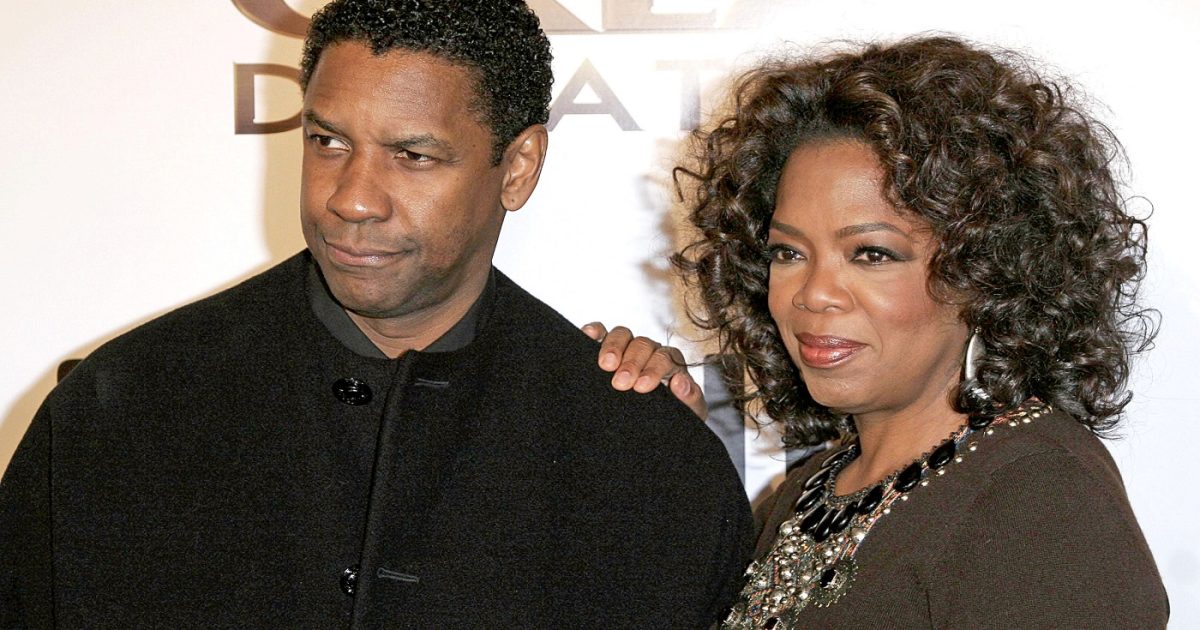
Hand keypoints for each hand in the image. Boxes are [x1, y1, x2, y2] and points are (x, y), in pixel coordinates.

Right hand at [581, 322, 707, 419]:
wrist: (653, 432)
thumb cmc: (670, 420)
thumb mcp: (687, 415)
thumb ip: (690, 399)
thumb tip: (681, 383)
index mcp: (670, 365)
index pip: (666, 357)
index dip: (654, 368)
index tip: (641, 387)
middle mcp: (649, 353)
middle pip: (643, 345)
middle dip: (632, 362)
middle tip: (621, 383)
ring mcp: (626, 349)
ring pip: (623, 335)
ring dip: (614, 346)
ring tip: (605, 365)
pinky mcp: (605, 350)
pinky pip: (602, 332)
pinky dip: (596, 331)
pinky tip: (589, 336)